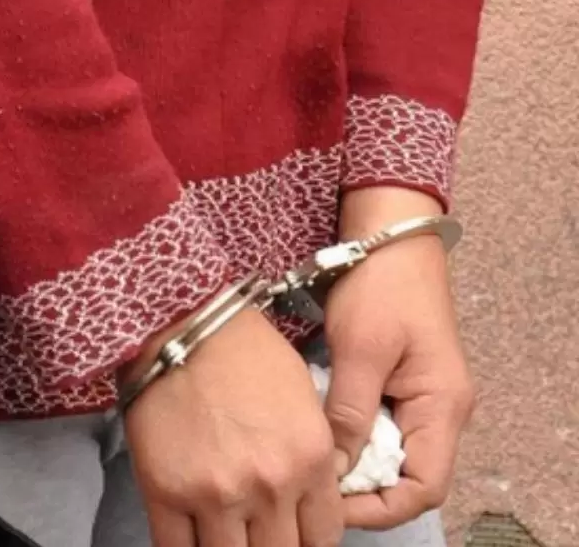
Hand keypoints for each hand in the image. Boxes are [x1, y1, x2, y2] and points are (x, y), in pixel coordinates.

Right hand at [122, 307, 343, 546]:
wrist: (183, 326)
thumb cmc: (245, 353)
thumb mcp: (306, 403)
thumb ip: (313, 461)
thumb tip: (306, 506)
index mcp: (311, 461)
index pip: (323, 539)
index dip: (307, 542)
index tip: (291, 534)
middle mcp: (269, 486)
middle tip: (258, 534)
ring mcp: (215, 494)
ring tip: (223, 534)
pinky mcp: (165, 493)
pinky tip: (190, 539)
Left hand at [323, 187, 475, 528]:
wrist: (388, 238)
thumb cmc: (381, 286)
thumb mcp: (360, 349)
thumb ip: (348, 412)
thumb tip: (331, 469)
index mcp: (441, 407)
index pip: (423, 488)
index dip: (377, 507)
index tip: (329, 505)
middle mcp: (438, 412)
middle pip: (404, 478)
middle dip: (358, 490)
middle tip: (307, 487)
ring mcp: (418, 400)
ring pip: (386, 456)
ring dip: (348, 463)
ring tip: (305, 464)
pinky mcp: (396, 386)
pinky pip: (375, 429)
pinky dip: (346, 437)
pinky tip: (311, 433)